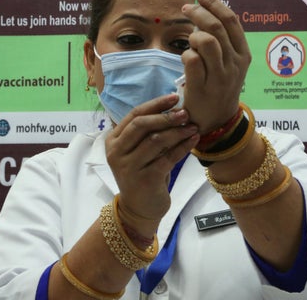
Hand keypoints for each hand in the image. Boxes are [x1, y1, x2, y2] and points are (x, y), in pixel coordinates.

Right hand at [105, 94, 198, 223]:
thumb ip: (148, 132)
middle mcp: (116, 152)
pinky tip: (193, 140)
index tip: (174, 98)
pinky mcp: (145, 179)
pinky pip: (167, 158)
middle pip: (142, 125)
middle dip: (166, 116)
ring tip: (193, 127)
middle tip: (186, 113)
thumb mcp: (139, 151)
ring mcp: (129, 167)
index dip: (155, 105)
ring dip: (177, 132)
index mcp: (113, 140)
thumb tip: (175, 108)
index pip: (134, 115)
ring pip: (156, 140)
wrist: (139, 209)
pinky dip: (182, 147)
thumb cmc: (143, 174)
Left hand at [181, 0, 250, 133]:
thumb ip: (221, 40)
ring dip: (193, 36)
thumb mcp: (228, 63)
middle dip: (198, 13)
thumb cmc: (218, 86)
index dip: (214, 4)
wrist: (216, 120)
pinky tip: (186, 60)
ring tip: (190, 42)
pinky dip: (185, 54)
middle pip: (216, 27)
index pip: (231, 20)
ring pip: (205, 41)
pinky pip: (191, 59)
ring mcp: (220, 77)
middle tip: (186, 9)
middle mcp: (235, 64)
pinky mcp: (203, 87)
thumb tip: (206, 10)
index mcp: (243, 54)